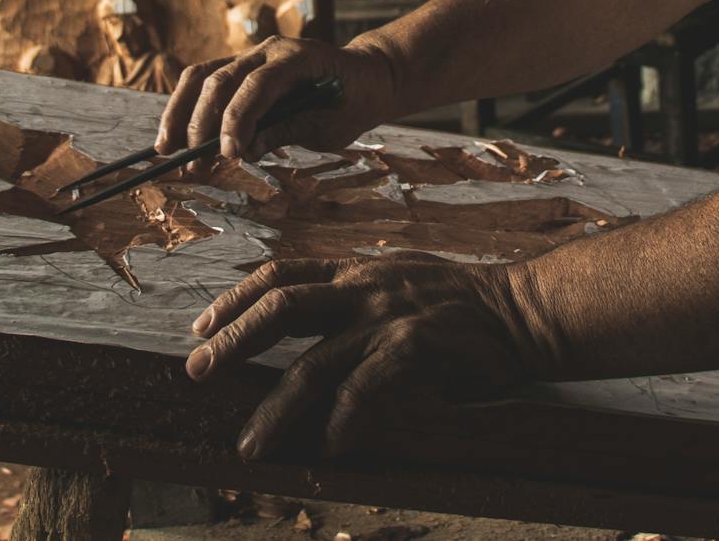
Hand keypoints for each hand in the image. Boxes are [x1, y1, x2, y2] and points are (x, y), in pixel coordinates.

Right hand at [155, 37, 399, 168]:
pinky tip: (174, 135)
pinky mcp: (241, 68)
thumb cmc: (352, 102)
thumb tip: (245, 150)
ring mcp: (252, 55)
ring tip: (166, 150)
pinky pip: (206, 81)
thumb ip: (289, 130)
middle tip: (192, 165)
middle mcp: (269, 50)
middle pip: (222, 79)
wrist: (365, 77)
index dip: (238, 120)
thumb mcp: (331, 125)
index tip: (228, 156)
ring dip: (182, 113)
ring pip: (203, 76)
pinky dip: (188, 107)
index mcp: (298, 57)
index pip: (257, 85)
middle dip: (202, 123)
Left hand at [183, 256, 543, 459]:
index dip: (234, 299)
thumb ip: (356, 299)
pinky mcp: (415, 348)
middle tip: (195, 373)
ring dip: (275, 408)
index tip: (200, 326)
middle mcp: (362, 289)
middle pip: (280, 309)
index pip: (279, 275)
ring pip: (313, 364)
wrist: (522, 309)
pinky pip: (365, 389)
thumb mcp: (399, 282)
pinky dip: (343, 421)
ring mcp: (388, 318)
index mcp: (354, 272)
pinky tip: (333, 447)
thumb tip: (311, 329)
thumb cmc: (461, 304)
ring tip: (252, 444)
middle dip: (231, 341)